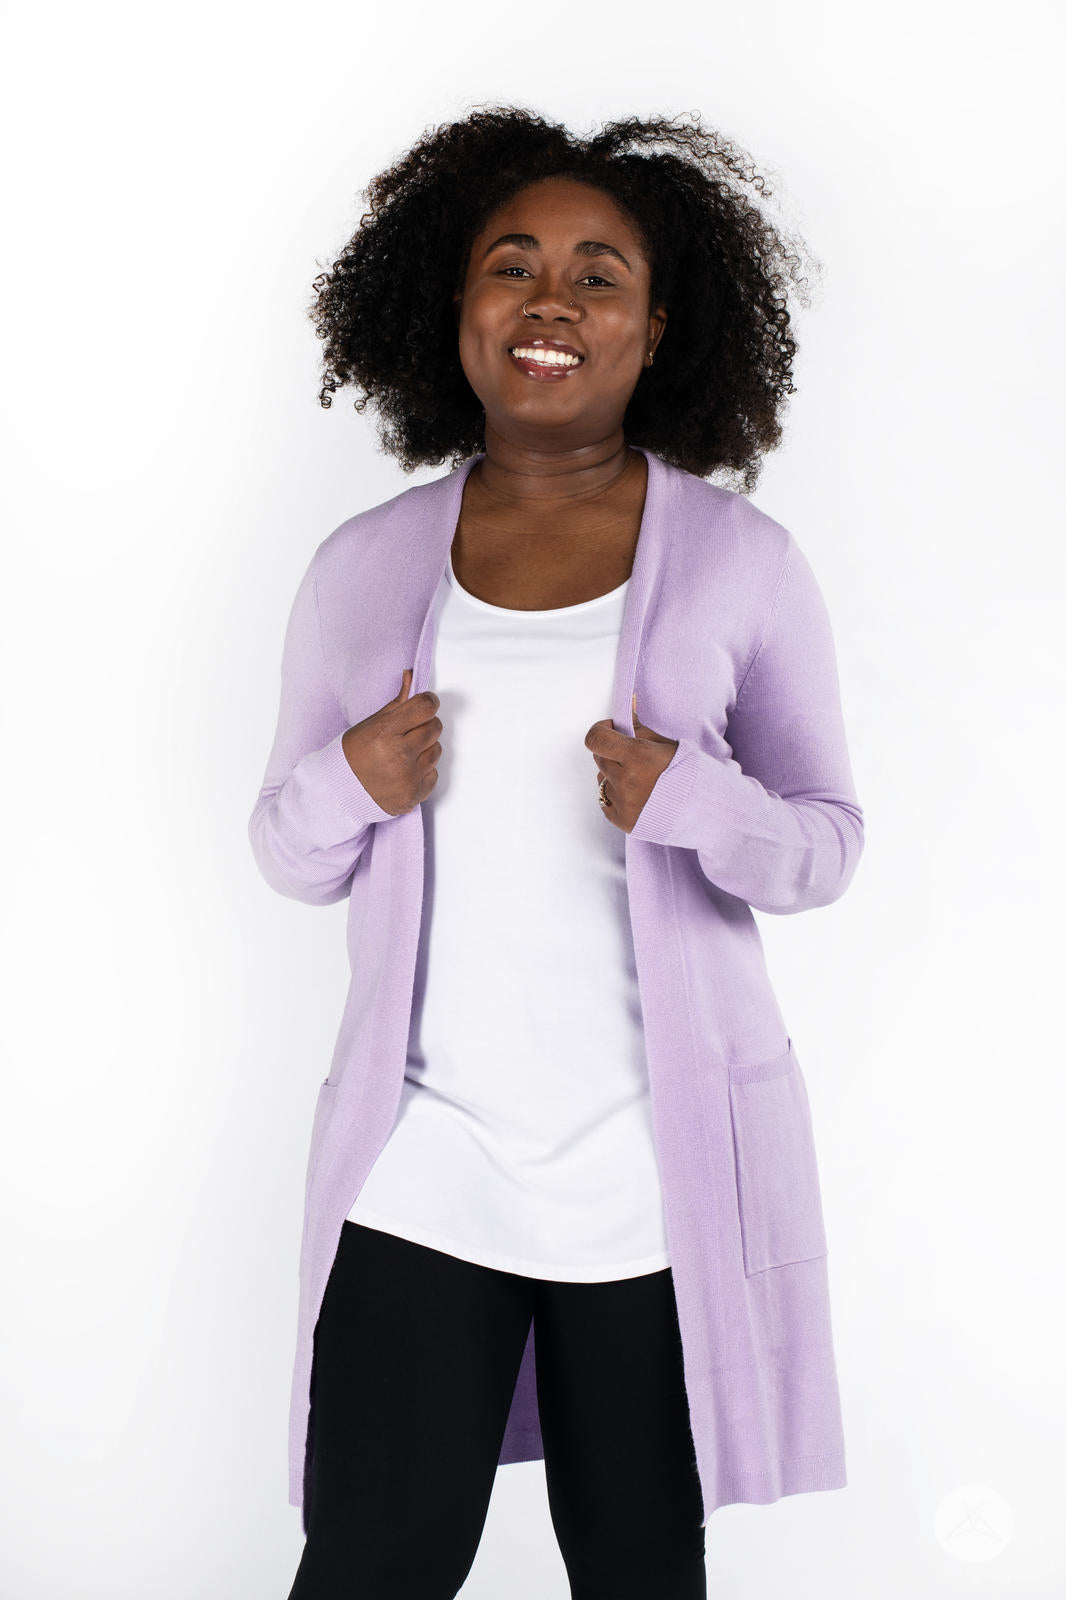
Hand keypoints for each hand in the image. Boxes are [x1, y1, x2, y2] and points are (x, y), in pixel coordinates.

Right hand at [341, 668, 442, 815]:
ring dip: (425, 748)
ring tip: (405, 753)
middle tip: (409, 731)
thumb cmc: (354, 755)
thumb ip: (397, 702)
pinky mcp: (414, 795)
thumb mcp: (371, 724)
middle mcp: (399, 755)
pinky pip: (434, 774)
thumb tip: (411, 675)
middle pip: (434, 727)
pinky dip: (423, 771)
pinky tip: (406, 770)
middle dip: (425, 725)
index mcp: (385, 733)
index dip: (428, 702)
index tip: (424, 704)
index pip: (425, 707)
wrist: (341, 791)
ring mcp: (408, 778)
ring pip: (436, 750)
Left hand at [584, 692, 678, 832]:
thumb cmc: (691, 774)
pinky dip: (616, 796)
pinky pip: (605, 802)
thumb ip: (639, 729)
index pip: (596, 739)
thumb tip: (627, 707)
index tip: (610, 730)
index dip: (601, 731)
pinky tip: (636, 795)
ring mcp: (623, 804)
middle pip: (599, 758)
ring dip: (614, 776)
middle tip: (631, 756)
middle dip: (611, 753)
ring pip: (602, 780)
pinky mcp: (623, 821)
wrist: (707, 809)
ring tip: (639, 780)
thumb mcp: (667, 744)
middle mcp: (626, 781)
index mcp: (637, 757)